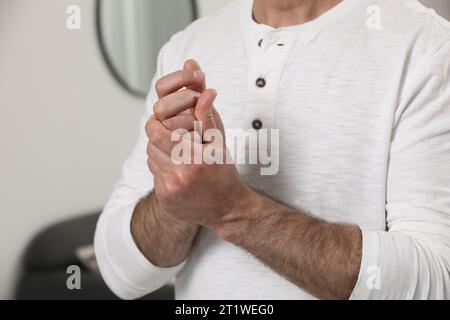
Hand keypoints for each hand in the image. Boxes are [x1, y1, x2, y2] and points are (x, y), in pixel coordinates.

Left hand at [145, 60, 251, 228]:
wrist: (226, 209)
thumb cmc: (224, 173)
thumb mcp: (219, 143)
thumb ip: (207, 116)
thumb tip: (205, 92)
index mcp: (194, 158)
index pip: (156, 132)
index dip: (156, 123)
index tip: (164, 120)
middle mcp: (179, 175)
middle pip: (151, 145)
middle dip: (159, 137)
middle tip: (171, 135)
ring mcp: (170, 189)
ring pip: (151, 160)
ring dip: (160, 152)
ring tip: (177, 153)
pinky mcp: (165, 199)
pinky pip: (154, 175)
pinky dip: (162, 168)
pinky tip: (178, 170)